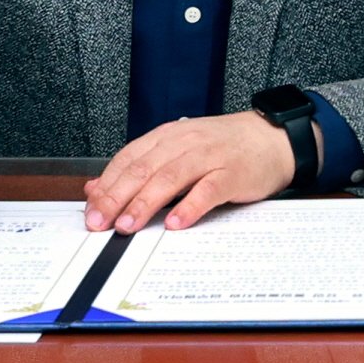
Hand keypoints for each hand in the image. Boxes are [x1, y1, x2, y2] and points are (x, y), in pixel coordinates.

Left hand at [85, 110, 295, 233]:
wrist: (272, 138)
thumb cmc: (223, 148)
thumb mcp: (178, 151)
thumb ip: (139, 168)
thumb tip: (96, 189)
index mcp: (168, 137)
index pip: (128, 159)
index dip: (107, 185)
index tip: (91, 211)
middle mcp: (185, 143)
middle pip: (144, 169)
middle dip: (117, 197)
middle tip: (101, 223)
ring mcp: (210, 157)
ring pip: (171, 178)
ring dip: (145, 203)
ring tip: (128, 226)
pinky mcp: (233, 174)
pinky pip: (208, 191)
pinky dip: (189, 207)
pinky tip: (175, 223)